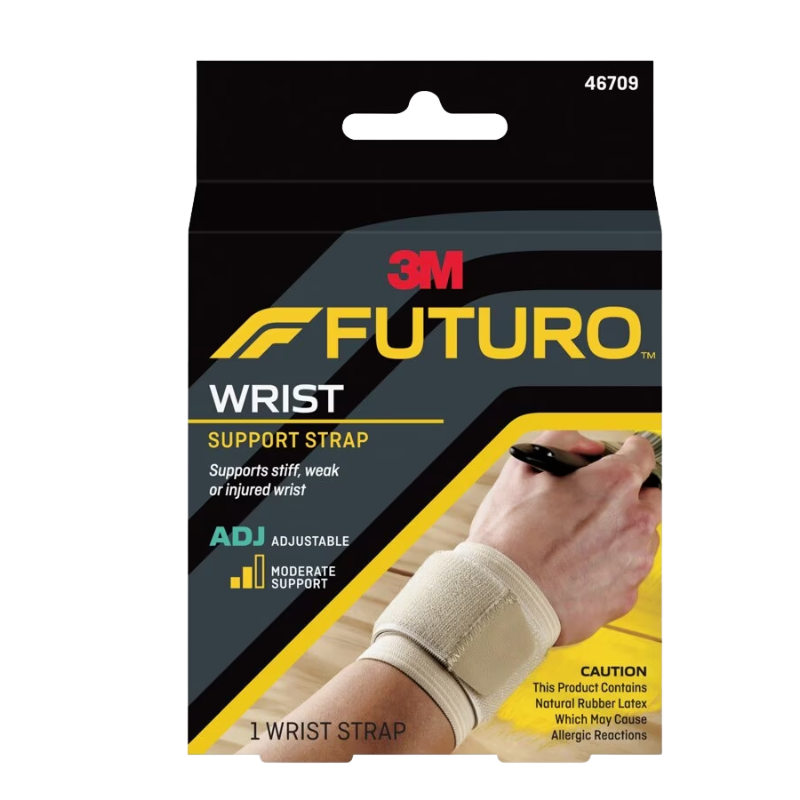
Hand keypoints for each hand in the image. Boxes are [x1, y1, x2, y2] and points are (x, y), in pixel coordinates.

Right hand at [468, 431, 660, 645]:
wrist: (502, 597)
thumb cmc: (509, 539)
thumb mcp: (523, 469)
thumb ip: (562, 441)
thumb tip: (588, 446)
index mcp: (613, 485)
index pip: (643, 454)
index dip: (629, 450)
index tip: (623, 455)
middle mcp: (633, 523)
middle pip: (652, 497)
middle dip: (630, 493)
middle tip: (596, 500)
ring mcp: (633, 562)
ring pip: (643, 536)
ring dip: (622, 531)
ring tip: (581, 538)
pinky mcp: (626, 596)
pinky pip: (628, 571)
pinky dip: (611, 565)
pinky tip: (579, 565)